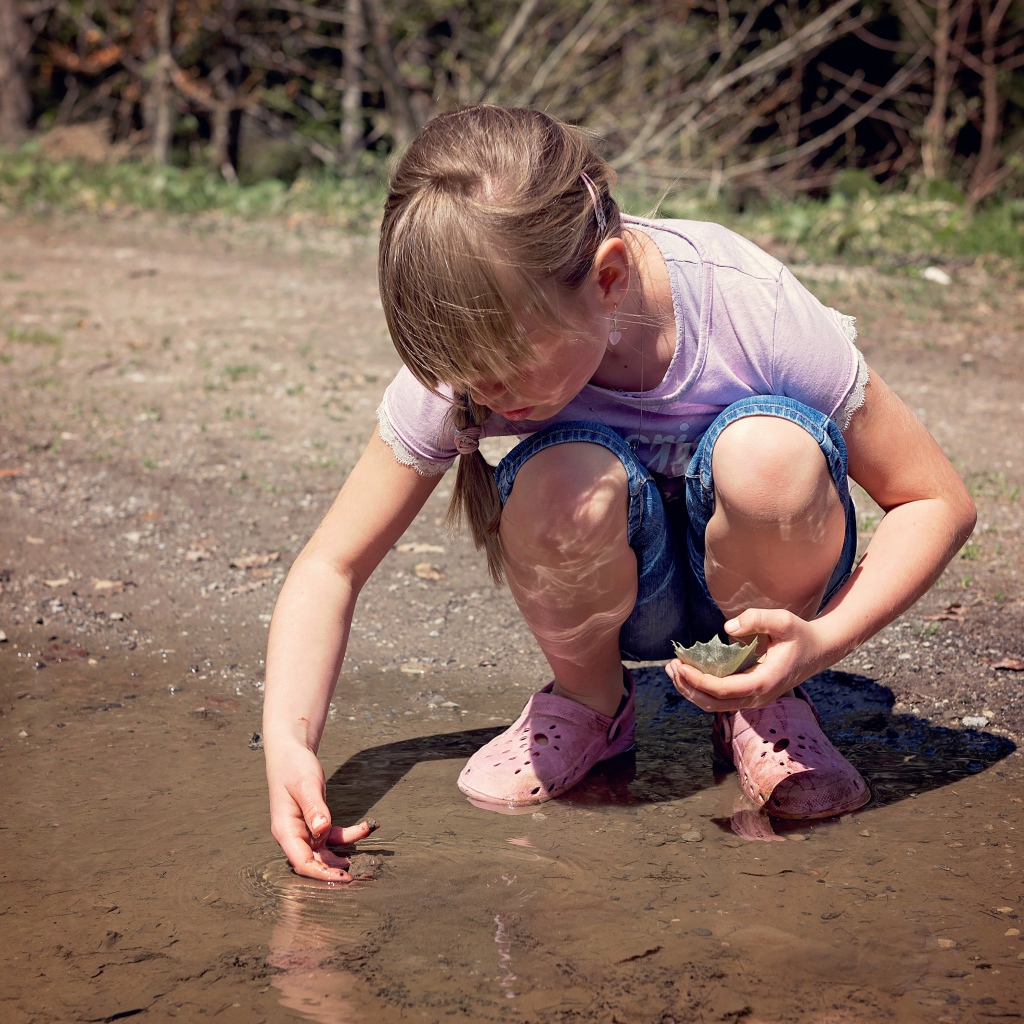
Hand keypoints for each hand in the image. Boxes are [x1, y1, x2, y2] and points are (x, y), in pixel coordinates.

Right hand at [267, 742, 378, 880]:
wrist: (291, 753)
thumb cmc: (294, 766)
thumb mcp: (305, 784)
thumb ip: (314, 807)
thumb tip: (322, 830)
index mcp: (285, 829)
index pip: (302, 861)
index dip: (321, 873)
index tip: (342, 876)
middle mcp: (293, 834)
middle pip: (313, 862)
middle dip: (333, 871)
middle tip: (357, 877)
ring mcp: (304, 830)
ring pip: (324, 851)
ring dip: (342, 855)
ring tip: (364, 860)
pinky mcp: (314, 823)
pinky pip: (332, 835)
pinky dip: (348, 835)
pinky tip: (365, 828)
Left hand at [665, 608, 830, 712]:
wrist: (819, 650)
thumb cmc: (800, 634)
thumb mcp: (784, 620)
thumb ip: (757, 619)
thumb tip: (727, 629)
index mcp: (765, 683)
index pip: (723, 690)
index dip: (697, 680)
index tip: (679, 665)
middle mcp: (759, 697)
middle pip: (713, 703)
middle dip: (687, 687)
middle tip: (670, 666)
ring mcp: (754, 699)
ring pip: (714, 705)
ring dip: (691, 690)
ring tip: (672, 670)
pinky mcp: (750, 695)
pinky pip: (721, 699)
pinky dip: (701, 689)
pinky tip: (688, 672)